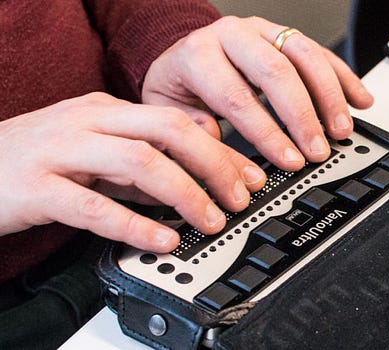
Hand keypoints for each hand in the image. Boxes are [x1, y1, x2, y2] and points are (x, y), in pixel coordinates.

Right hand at [0, 93, 266, 251]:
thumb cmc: (31, 161)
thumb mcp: (92, 150)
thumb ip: (138, 162)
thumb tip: (191, 178)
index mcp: (104, 110)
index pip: (176, 120)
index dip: (220, 150)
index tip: (250, 177)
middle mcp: (86, 122)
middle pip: (167, 131)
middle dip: (214, 165)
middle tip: (238, 198)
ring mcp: (60, 151)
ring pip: (138, 162)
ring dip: (185, 193)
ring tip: (209, 221)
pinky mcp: (36, 188)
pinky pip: (94, 207)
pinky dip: (135, 225)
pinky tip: (162, 240)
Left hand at [142, 16, 373, 171]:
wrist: (182, 53)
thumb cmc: (179, 84)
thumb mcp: (171, 112)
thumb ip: (199, 137)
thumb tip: (229, 165)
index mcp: (200, 55)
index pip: (237, 96)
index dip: (266, 132)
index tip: (288, 159)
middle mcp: (233, 35)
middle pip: (277, 72)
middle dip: (303, 116)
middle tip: (317, 149)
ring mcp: (262, 32)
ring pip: (305, 55)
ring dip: (330, 96)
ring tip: (341, 129)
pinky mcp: (285, 34)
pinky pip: (321, 53)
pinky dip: (344, 77)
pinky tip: (359, 100)